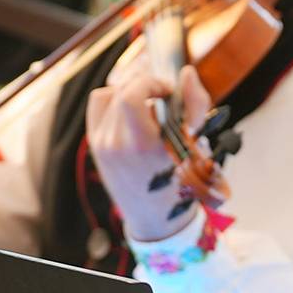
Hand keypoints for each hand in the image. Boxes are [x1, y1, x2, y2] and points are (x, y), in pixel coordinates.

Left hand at [86, 63, 210, 241]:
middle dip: (146, 86)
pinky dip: (115, 101)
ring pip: (108, 95)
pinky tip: (132, 112)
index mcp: (140, 146)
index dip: (152, 82)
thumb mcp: (197, 145)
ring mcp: (100, 144)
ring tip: (149, 105)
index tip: (169, 91)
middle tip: (164, 97)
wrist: (155, 218)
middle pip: (122, 90)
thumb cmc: (182, 184)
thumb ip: (195, 104)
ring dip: (131, 92)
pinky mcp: (95, 145)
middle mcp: (114, 144)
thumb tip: (186, 74)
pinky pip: (99, 107)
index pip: (131, 94)